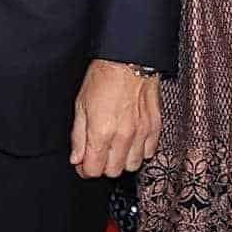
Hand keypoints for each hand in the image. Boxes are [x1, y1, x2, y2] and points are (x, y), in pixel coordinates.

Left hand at [72, 60, 160, 179]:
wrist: (130, 60)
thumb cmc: (104, 77)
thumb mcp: (81, 104)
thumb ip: (78, 136)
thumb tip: (77, 158)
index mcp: (101, 132)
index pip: (93, 170)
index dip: (85, 169)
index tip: (83, 162)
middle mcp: (123, 136)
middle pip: (112, 172)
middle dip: (102, 166)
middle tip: (97, 153)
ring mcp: (141, 133)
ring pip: (132, 166)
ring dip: (121, 160)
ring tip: (115, 147)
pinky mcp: (155, 127)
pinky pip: (149, 153)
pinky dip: (139, 151)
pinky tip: (131, 140)